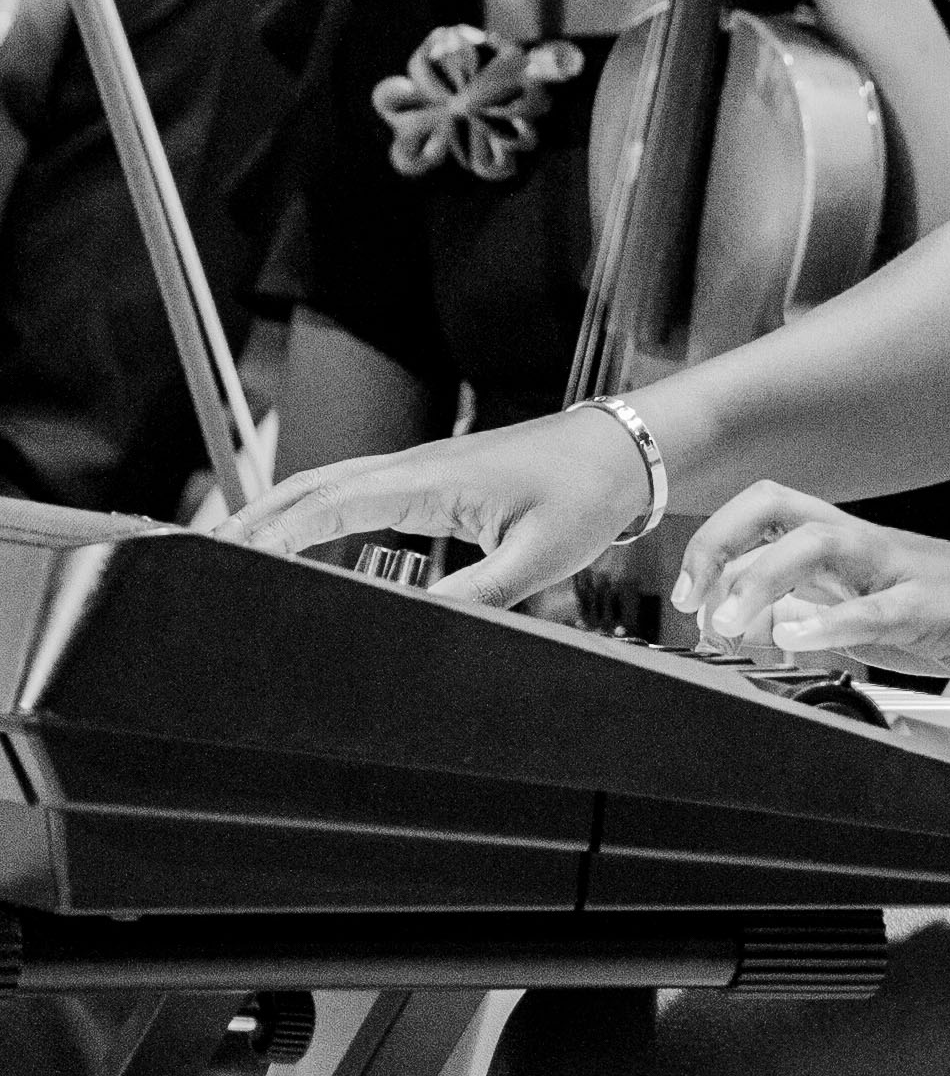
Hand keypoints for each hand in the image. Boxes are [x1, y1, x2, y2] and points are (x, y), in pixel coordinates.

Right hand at [212, 403, 648, 606]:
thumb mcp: (537, 557)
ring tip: (233, 544)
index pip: (338, 502)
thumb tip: (419, 627)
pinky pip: (360, 489)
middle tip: (203, 551)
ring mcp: (423, 469)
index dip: (282, 529)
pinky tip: (304, 534)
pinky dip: (317, 508)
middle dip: (258, 516)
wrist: (620, 449)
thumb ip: (476, 594)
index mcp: (433, 480)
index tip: (233, 552)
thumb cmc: (584, 493)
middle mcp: (417, 466)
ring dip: (281, 509)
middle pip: (317, 485)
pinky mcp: (434, 478)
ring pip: (334, 483)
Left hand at [673, 484, 949, 693]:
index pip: (766, 512)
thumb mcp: (877, 617)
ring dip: (763, 580)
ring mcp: (900, 570)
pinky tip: (796, 640)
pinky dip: (831, 622)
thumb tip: (765, 624)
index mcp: (850, 545)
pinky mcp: (934, 607)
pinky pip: (877, 608)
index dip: (715, 543)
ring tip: (732, 624)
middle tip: (696, 606)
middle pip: (778, 507)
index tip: (688, 596)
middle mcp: (867, 545)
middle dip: (721, 547)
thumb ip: (824, 615)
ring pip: (819, 544)